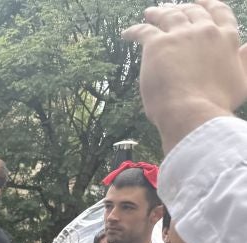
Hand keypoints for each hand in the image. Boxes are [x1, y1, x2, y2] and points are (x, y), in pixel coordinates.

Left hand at [123, 0, 246, 150]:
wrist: (193, 112)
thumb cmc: (217, 103)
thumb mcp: (242, 80)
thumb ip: (244, 61)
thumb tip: (246, 47)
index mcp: (226, 38)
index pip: (219, 12)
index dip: (208, 5)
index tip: (199, 2)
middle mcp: (205, 31)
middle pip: (191, 12)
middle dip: (180, 9)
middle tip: (169, 11)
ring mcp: (181, 35)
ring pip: (168, 16)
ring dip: (157, 13)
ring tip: (149, 14)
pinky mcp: (158, 44)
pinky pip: (143, 31)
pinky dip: (134, 31)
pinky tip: (126, 34)